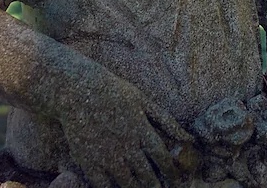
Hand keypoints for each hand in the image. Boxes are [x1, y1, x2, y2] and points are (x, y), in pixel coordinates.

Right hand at [59, 69, 192, 187]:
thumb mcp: (142, 100)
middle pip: (146, 175)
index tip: (175, 179)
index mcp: (141, 130)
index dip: (170, 171)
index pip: (161, 157)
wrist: (77, 89)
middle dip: (155, 186)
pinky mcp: (89, 161)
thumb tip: (188, 138)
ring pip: (127, 183)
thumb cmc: (113, 92)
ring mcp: (107, 155)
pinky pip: (103, 185)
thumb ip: (166, 120)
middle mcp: (126, 146)